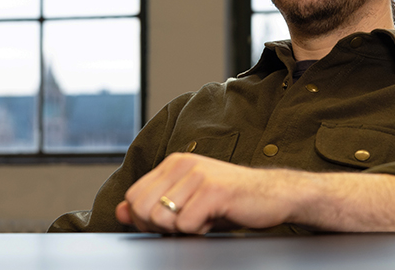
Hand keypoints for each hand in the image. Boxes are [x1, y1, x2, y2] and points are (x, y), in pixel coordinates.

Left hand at [115, 153, 291, 233]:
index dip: (144, 218)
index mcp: (173, 163)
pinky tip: (215, 219)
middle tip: (186, 223)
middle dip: (159, 226)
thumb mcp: (187, 200)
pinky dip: (200, 230)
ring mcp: (198, 175)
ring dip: (182, 228)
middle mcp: (182, 164)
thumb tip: (121, 211)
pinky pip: (187, 224)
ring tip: (203, 218)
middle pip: (143, 208)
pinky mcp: (214, 190)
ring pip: (163, 217)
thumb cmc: (230, 200)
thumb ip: (153, 204)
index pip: (133, 197)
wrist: (273, 194)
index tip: (168, 222)